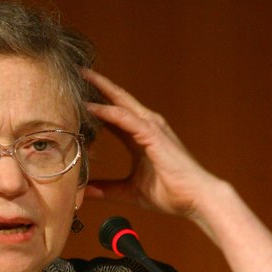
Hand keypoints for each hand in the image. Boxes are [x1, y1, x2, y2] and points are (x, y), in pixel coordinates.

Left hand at [83, 70, 218, 220]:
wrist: (196, 198)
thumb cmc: (171, 193)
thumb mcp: (130, 191)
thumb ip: (108, 189)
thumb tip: (85, 192)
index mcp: (140, 136)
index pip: (114, 113)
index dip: (95, 103)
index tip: (74, 96)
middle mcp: (146, 126)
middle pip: (117, 99)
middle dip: (97, 85)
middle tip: (76, 72)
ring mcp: (151, 127)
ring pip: (120, 102)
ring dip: (100, 90)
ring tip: (80, 78)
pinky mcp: (153, 134)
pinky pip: (125, 118)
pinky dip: (107, 111)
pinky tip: (90, 107)